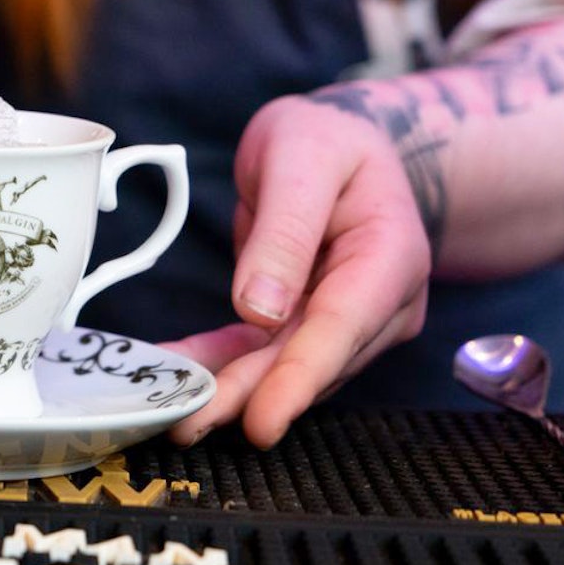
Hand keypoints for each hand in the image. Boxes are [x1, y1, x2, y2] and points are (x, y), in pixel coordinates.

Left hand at [163, 93, 431, 447]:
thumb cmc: (326, 140)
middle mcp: (380, 301)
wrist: (340, 141)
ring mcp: (348, 319)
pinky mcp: (310, 323)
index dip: (298, 378)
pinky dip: (219, 363)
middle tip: (189, 424)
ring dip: (229, 389)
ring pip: (282, 364)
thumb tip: (261, 310)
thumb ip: (285, 229)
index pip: (342, 326)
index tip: (261, 420)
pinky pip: (261, 350)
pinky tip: (179, 374)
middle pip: (309, 358)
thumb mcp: (301, 158)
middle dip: (250, 397)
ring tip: (173, 411)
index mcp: (390, 255)